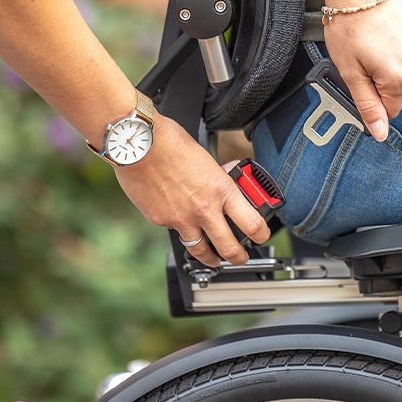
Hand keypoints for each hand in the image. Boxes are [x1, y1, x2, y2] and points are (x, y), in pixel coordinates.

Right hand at [114, 115, 270, 265]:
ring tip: (213, 257)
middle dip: (239, 257)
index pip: (252, 223)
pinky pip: (176, 231)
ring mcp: (182, 219)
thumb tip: (227, 179)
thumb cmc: (170, 143)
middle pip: (229, 248)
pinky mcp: (161, 221)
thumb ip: (218, 176)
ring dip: (210, 257)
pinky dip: (180, 229)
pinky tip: (178, 219)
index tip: (262, 236)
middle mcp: (204, 209)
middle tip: (240, 257)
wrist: (139, 145)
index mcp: (222, 190)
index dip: (262, 234)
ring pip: (201, 250)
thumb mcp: (207, 159)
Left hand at [323, 0, 401, 141]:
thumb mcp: (351, 73)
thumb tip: (379, 133)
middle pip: (398, 92)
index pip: (390, 110)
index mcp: (399, 78)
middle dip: (380, 82)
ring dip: (389, 66)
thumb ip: (367, 106)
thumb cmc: (349, 28)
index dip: (372, 99)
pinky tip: (384, 38)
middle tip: (363, 59)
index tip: (360, 80)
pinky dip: (398, 52)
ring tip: (372, 46)